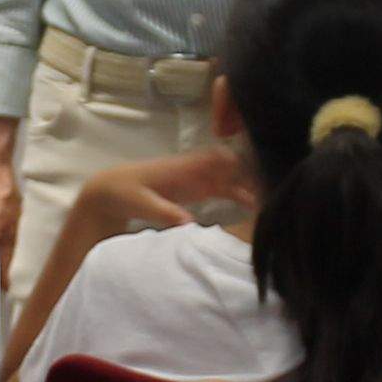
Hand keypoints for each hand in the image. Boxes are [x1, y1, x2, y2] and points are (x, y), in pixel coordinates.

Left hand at [80, 145, 254, 242]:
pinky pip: (222, 188)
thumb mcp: (142, 204)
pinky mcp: (195, 190)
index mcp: (182, 167)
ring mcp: (196, 179)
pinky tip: (252, 205)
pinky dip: (237, 194)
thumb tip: (189, 223)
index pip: (215, 158)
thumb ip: (165, 212)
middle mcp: (194, 169)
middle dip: (250, 173)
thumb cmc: (123, 192)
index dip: (235, 163)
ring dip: (247, 185)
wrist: (109, 192)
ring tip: (269, 200)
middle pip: (229, 165)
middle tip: (272, 190)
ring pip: (229, 177)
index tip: (255, 176)